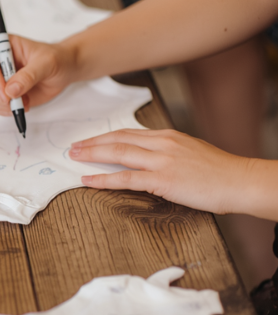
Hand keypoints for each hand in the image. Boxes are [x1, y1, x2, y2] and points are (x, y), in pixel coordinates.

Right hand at [0, 32, 75, 115]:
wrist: (61, 70)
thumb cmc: (55, 59)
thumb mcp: (46, 63)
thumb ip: (29, 75)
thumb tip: (11, 90)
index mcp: (1, 43)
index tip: (6, 92)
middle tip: (15, 101)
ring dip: (0, 103)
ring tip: (22, 102)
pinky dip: (3, 109)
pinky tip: (20, 105)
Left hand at [68, 129, 251, 214]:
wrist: (241, 181)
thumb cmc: (219, 172)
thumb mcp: (190, 153)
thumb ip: (167, 152)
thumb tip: (147, 157)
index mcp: (168, 136)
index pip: (128, 133)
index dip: (104, 137)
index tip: (88, 140)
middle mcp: (162, 144)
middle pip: (118, 139)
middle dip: (92, 143)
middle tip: (73, 147)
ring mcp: (162, 161)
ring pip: (118, 154)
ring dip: (92, 155)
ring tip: (74, 158)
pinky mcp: (163, 180)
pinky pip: (125, 178)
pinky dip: (103, 179)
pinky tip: (88, 180)